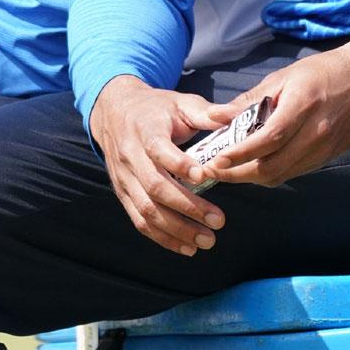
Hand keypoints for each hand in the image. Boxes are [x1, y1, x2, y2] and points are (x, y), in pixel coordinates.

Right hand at [90, 76, 226, 255]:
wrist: (113, 111)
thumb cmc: (155, 108)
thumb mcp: (179, 102)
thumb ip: (207, 112)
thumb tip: (236, 115)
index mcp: (145, 130)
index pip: (159, 150)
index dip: (180, 165)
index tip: (204, 176)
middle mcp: (131, 156)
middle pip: (155, 186)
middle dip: (187, 207)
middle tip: (218, 221)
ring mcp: (124, 178)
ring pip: (147, 209)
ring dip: (177, 229)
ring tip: (207, 240)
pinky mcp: (123, 194)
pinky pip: (139, 220)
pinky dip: (162, 238)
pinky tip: (186, 247)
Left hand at [201, 37, 349, 187]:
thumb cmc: (322, 72)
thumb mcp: (284, 76)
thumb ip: (251, 100)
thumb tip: (217, 115)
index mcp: (303, 106)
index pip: (268, 139)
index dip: (239, 154)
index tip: (216, 160)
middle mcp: (316, 133)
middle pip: (272, 167)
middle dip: (238, 174)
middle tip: (213, 171)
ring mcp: (324, 149)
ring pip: (282, 175)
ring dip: (252, 177)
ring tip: (228, 171)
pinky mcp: (328, 157)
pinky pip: (294, 172)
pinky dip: (272, 172)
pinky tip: (255, 165)